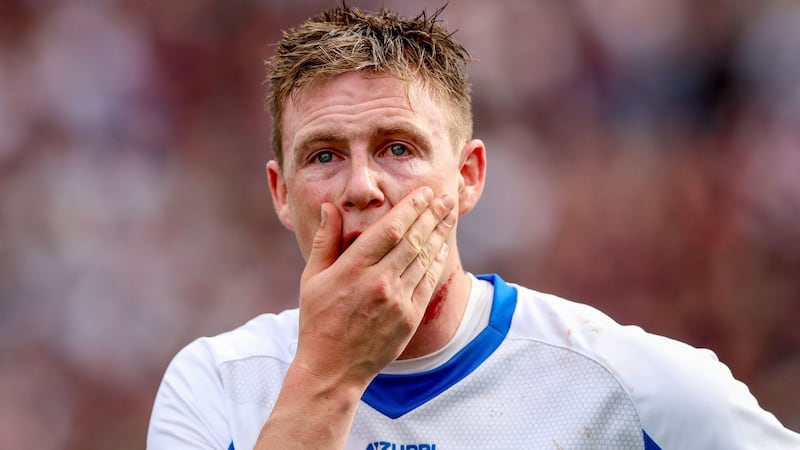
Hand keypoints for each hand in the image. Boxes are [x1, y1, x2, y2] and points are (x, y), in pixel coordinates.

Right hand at [293, 186, 455, 389]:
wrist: (333, 368)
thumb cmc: (318, 320)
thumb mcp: (312, 278)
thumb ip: (325, 241)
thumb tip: (330, 207)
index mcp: (352, 269)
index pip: (389, 229)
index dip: (410, 207)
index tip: (423, 192)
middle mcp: (378, 282)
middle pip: (413, 239)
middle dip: (432, 214)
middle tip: (446, 196)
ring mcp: (397, 301)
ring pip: (424, 259)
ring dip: (439, 234)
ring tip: (449, 215)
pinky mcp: (409, 318)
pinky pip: (427, 283)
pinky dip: (437, 262)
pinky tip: (442, 248)